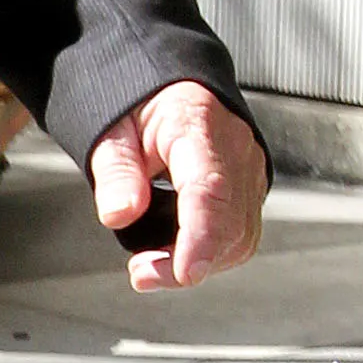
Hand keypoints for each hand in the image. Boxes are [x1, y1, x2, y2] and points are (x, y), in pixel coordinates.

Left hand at [89, 83, 266, 292]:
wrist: (173, 89)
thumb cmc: (142, 108)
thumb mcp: (112, 132)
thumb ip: (116, 173)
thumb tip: (119, 214)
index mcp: (197, 126)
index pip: (209, 189)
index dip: (201, 237)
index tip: (187, 272)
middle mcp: (236, 149)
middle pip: (230, 224)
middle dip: (187, 262)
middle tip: (141, 273)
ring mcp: (249, 170)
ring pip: (241, 236)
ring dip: (199, 262)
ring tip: (151, 264)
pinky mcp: (250, 188)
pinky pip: (240, 233)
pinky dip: (210, 252)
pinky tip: (176, 253)